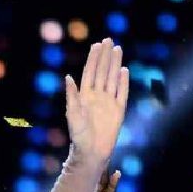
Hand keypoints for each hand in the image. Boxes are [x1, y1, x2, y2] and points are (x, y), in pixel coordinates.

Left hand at [65, 38, 129, 168]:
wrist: (91, 151)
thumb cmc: (78, 135)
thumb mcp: (72, 114)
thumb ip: (72, 95)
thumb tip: (68, 77)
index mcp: (84, 95)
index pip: (90, 72)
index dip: (93, 59)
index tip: (97, 45)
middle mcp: (97, 96)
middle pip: (102, 71)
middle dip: (105, 56)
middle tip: (108, 40)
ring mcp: (108, 102)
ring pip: (113, 78)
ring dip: (115, 64)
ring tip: (117, 49)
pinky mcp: (118, 110)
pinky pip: (122, 93)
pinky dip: (123, 82)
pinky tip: (124, 70)